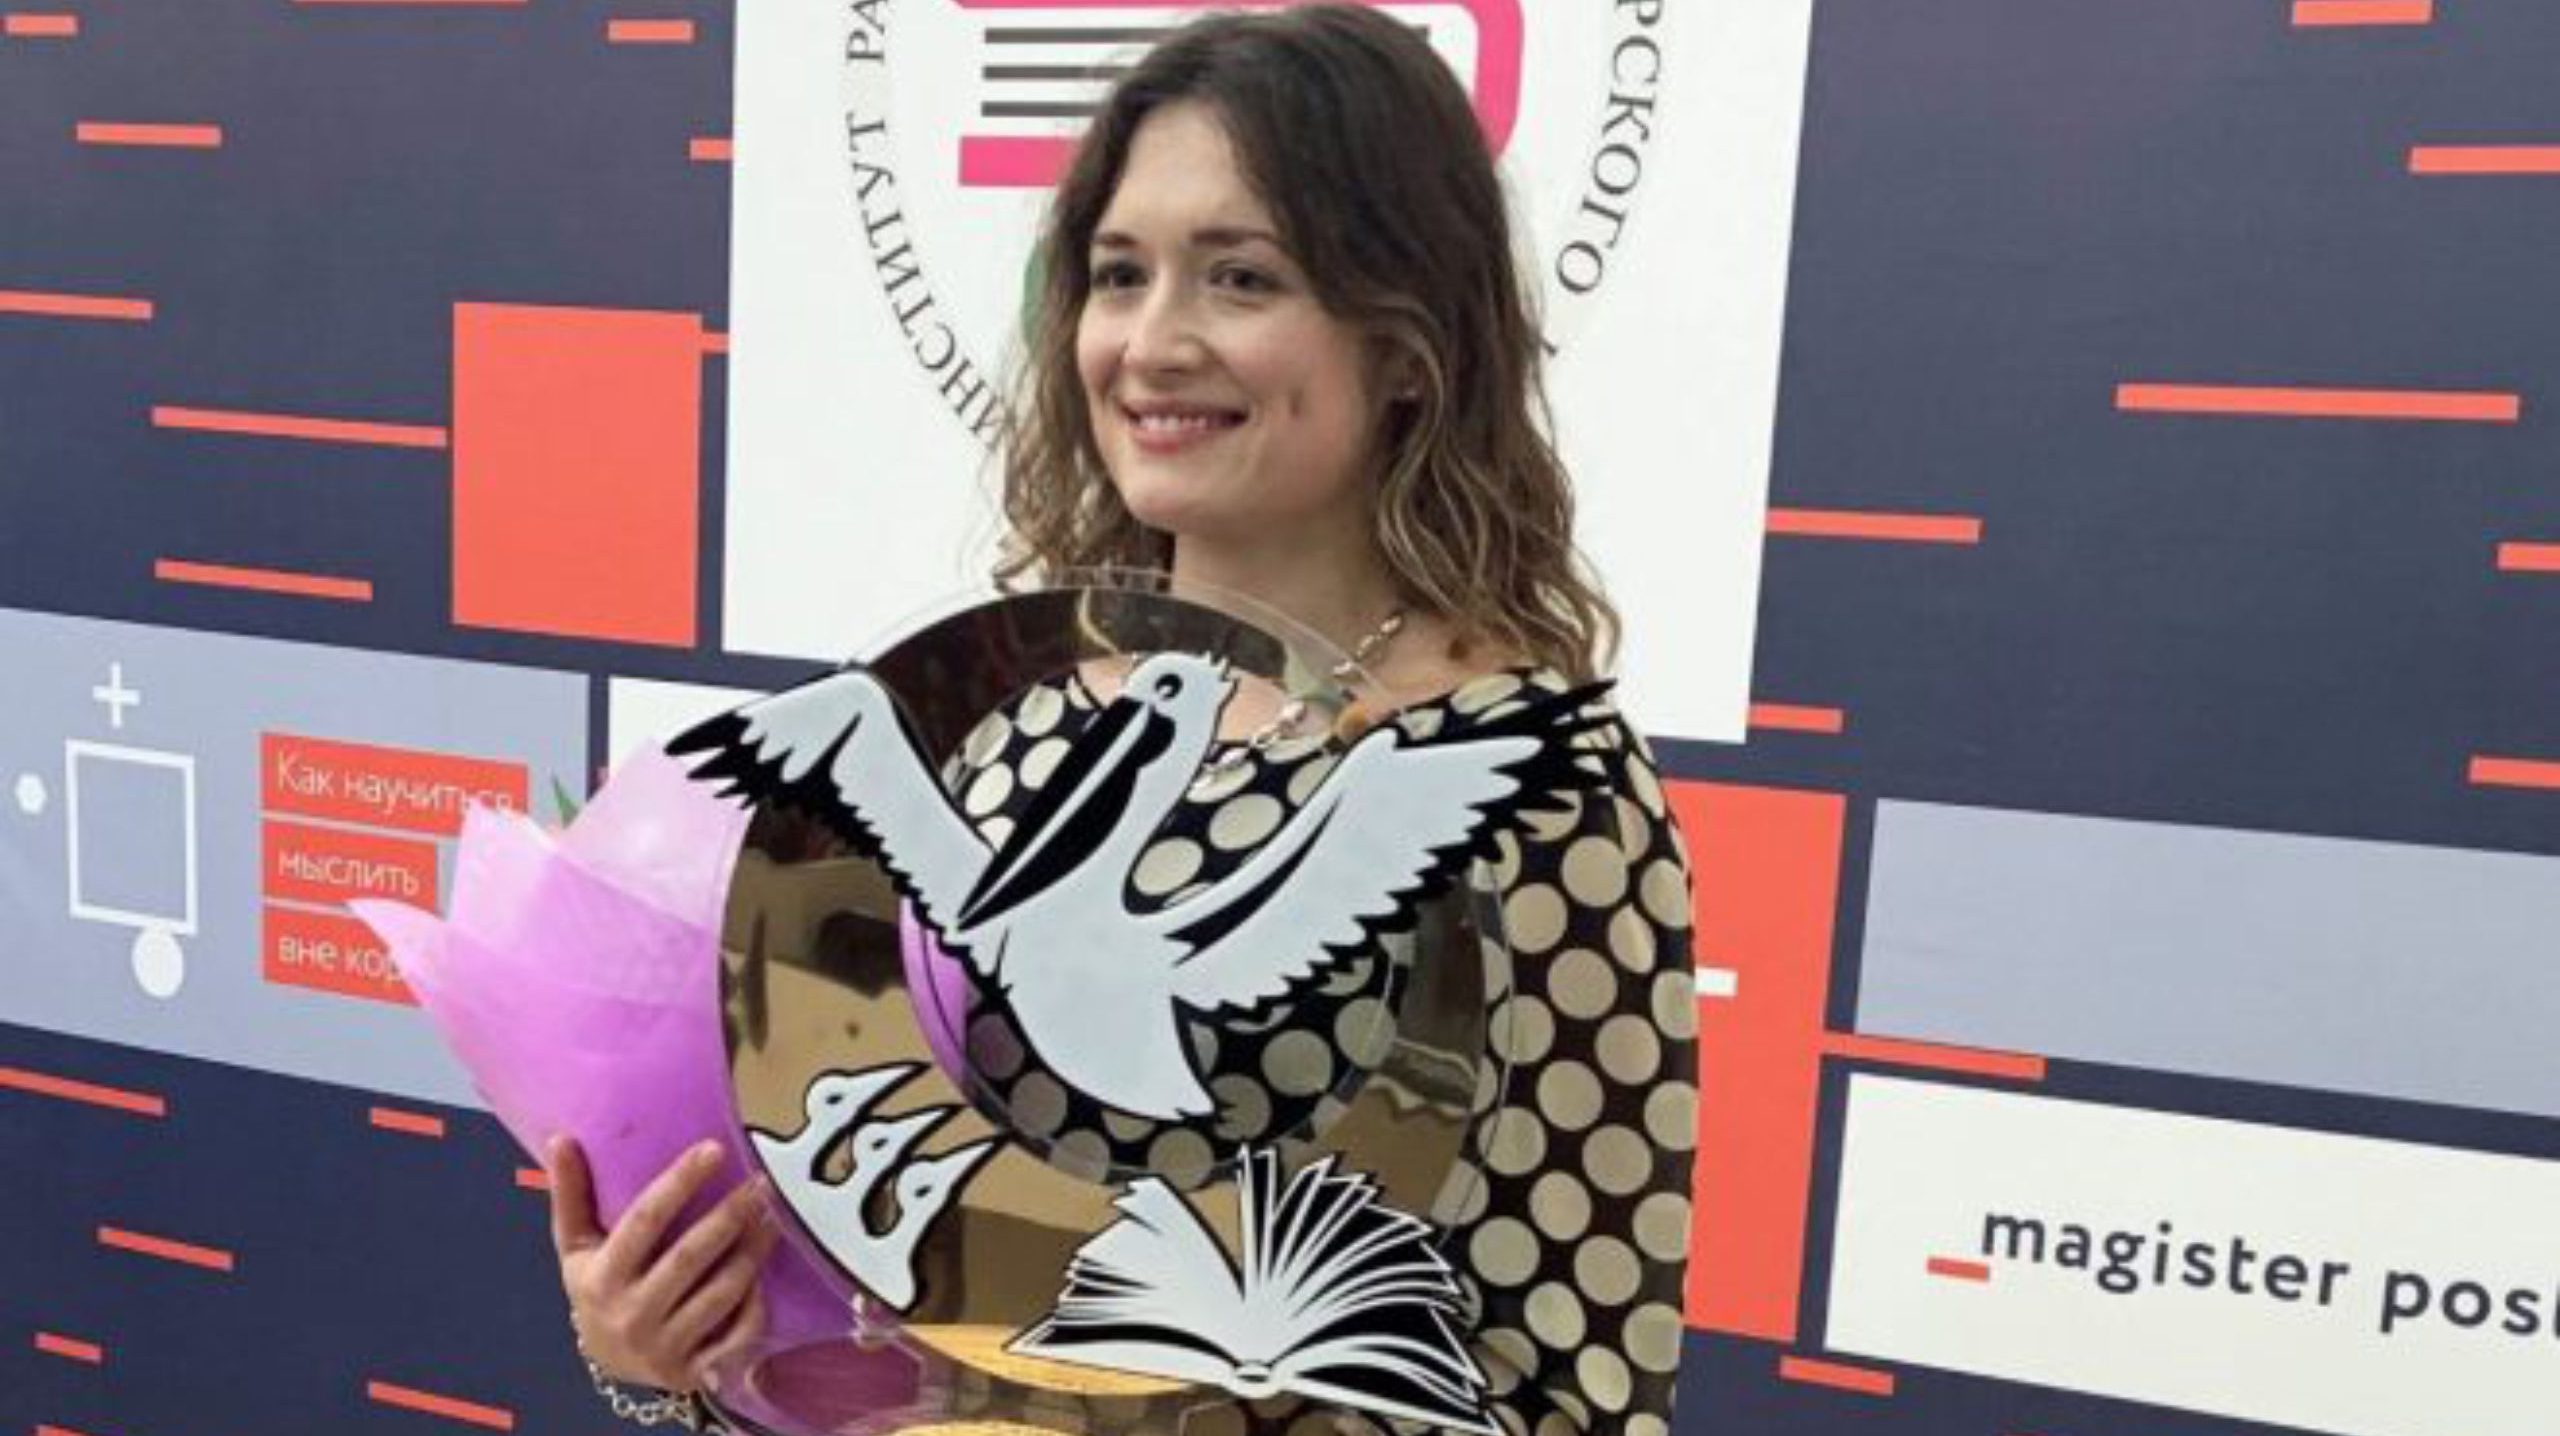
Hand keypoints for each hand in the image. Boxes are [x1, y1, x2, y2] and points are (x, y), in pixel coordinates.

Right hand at [547, 1136, 777, 1392]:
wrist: (610, 1361)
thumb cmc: (598, 1287)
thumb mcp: (576, 1247)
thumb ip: (570, 1193)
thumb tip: (560, 1137)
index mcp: (600, 1278)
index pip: (645, 1221)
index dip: (680, 1183)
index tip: (714, 1148)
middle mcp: (631, 1314)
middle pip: (690, 1256)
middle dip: (731, 1215)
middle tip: (762, 1182)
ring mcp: (665, 1347)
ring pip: (721, 1293)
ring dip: (752, 1252)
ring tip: (773, 1215)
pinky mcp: (694, 1371)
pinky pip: (737, 1334)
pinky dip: (756, 1304)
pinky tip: (768, 1272)